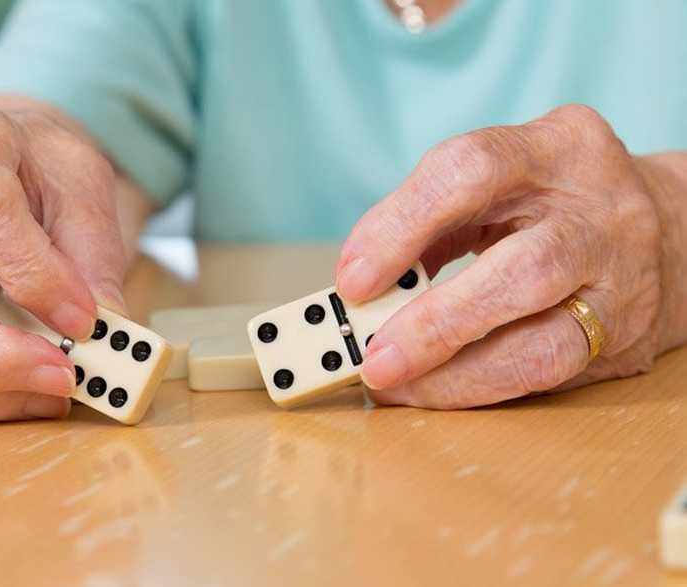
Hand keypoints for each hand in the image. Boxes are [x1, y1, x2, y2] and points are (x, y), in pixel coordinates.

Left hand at [336, 104, 685, 407]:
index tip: (351, 279)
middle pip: (519, 267)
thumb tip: (361, 291)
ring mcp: (623, 273)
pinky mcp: (627, 330)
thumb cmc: (547, 205)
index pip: (470, 169)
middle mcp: (601, 205)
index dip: (401, 225)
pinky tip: (437, 389)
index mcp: (556, 145)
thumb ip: (433, 225)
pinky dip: (481, 385)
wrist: (663, 228)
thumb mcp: (496, 187)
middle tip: (370, 354)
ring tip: (394, 384)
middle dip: (433, 321)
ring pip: (543, 336)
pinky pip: (550, 371)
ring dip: (454, 370)